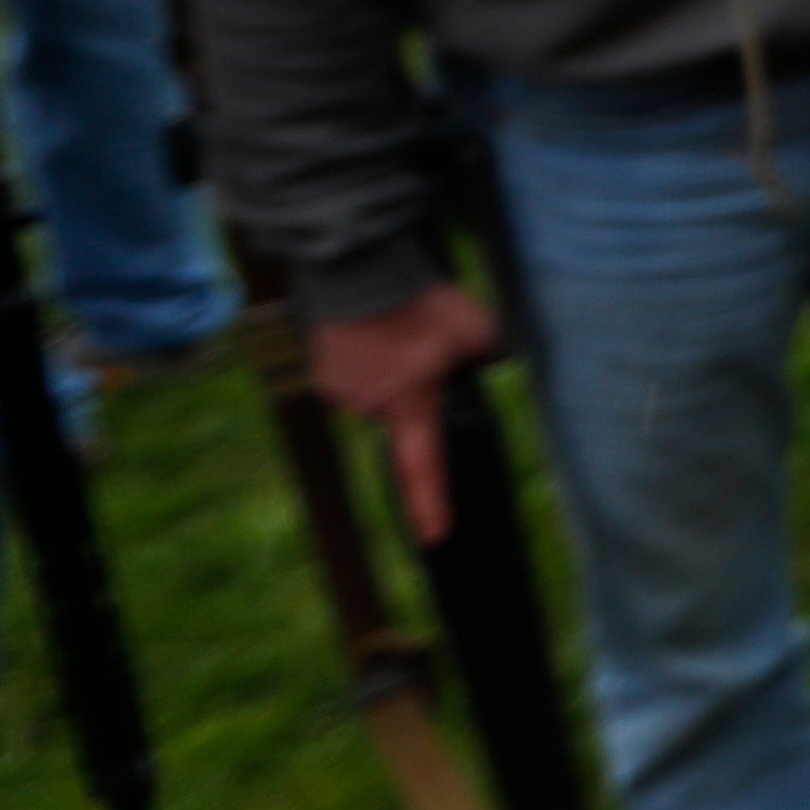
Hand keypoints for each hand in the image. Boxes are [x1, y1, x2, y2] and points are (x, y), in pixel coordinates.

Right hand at [313, 278, 505, 543]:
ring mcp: (341, 389)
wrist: (363, 271)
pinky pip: (353, 373)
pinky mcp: (321, 368)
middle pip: (404, 412)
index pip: (423, 470)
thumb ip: (487, 358)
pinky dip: (367, 358)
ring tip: (400, 332)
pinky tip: (375, 331)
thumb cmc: (423, 305)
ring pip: (377, 392)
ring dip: (391, 371)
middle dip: (419, 388)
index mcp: (410, 407)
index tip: (434, 537)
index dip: (430, 506)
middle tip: (428, 347)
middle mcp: (370, 407)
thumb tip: (487, 364)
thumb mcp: (478, 332)